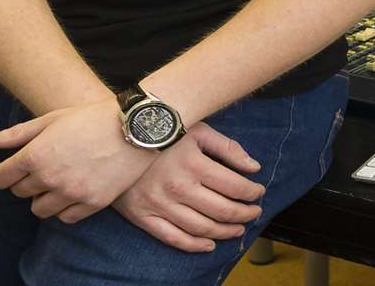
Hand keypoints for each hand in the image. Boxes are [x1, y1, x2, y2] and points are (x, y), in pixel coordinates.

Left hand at [0, 96, 155, 223]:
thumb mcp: (51, 119)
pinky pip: (65, 217)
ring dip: (44, 197)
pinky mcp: (91, 204)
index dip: (4, 173)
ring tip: (59, 180)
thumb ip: (16, 134)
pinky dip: (65, 208)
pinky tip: (73, 191)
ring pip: (39, 209)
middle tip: (45, 166)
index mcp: (35, 154)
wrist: (135, 126)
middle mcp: (49, 177)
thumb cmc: (91, 118)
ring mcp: (71, 193)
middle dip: (26, 181)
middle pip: (19, 193)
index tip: (13, 169)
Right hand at [114, 122, 265, 253]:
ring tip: (238, 228)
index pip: (234, 187)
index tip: (258, 192)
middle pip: (222, 211)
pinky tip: (209, 244)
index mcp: (194, 164)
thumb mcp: (197, 129)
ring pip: (201, 228)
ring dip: (225, 231)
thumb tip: (254, 168)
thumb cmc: (163, 130)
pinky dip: (194, 245)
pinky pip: (173, 238)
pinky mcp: (142, 216)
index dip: (252, 193)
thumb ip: (228, 148)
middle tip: (254, 212)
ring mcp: (159, 204)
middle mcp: (178, 188)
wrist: (116, 138)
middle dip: (244, 214)